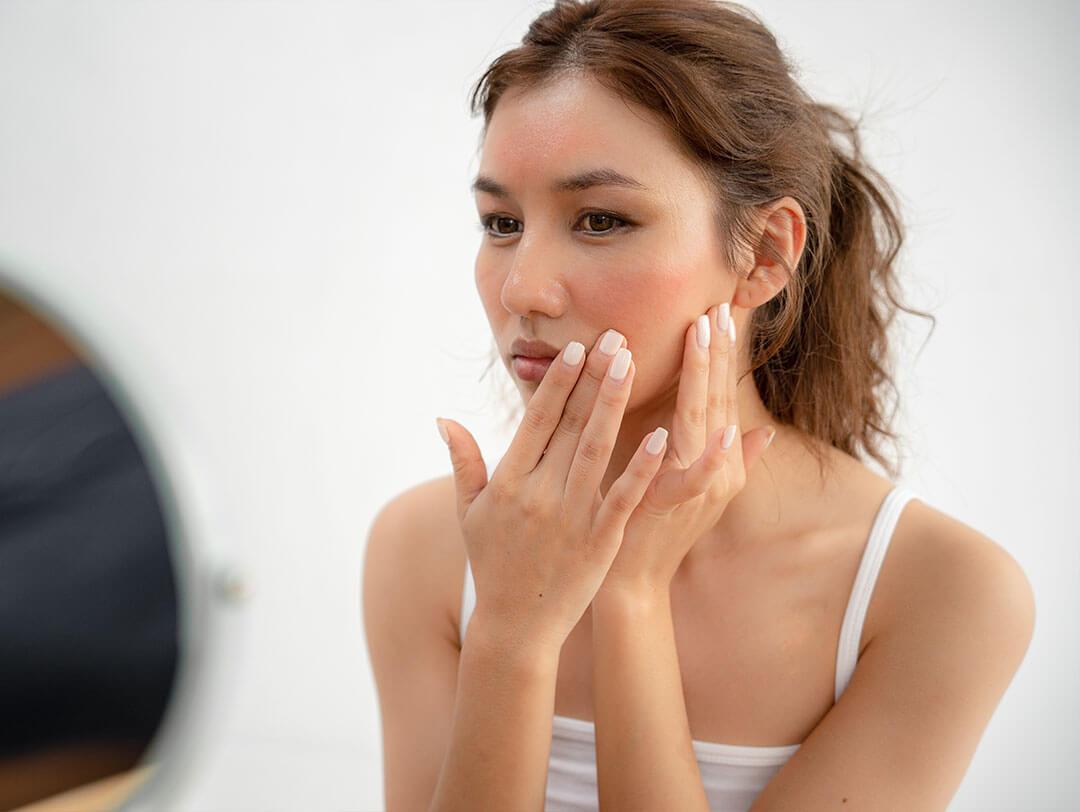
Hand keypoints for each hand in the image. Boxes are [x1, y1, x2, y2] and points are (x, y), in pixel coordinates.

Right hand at [435, 329, 665, 655]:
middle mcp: (539, 494)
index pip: (536, 420)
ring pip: (596, 450)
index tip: (576, 348)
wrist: (515, 626)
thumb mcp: (469, 512)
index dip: (558, 382)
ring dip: (614, 405)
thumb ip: (464, 462)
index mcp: (509, 482)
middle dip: (594, 379)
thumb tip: (445, 418)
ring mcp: (571, 517)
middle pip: (570, 426)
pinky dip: (640, 467)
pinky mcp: (599, 540)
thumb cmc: (492, 563)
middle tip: (616, 338)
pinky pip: (622, 497)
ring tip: (631, 365)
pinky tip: (660, 436)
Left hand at [599, 303, 775, 594]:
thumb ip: (730, 457)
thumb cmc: (654, 528)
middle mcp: (716, 469)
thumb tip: (762, 430)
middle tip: (715, 306)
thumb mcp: (694, 487)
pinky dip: (710, 456)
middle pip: (715, 399)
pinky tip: (720, 429)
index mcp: (715, 459)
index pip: (716, 395)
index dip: (718, 355)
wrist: (633, 579)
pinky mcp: (675, 506)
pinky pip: (696, 477)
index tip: (718, 311)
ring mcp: (699, 487)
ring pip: (704, 421)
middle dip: (715, 352)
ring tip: (702, 333)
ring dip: (705, 377)